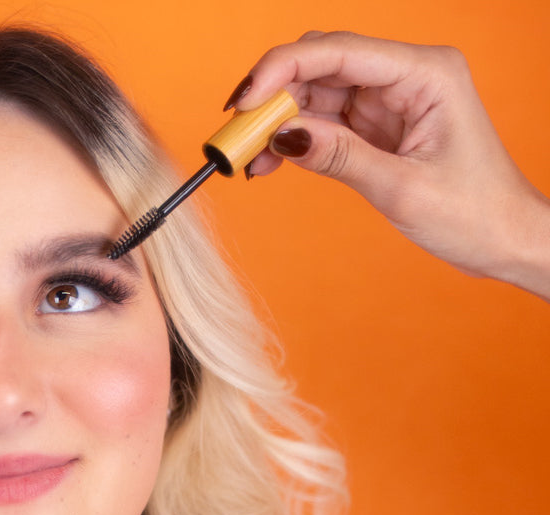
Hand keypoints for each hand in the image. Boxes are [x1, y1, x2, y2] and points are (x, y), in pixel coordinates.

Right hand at [231, 31, 549, 298]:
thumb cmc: (474, 211)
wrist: (504, 239)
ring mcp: (389, 100)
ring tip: (246, 158)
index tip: (244, 101)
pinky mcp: (376, 126)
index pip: (339, 50)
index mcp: (425, 73)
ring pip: (315, 93)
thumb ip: (340, 157)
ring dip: (276, 122)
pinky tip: (269, 162)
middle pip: (321, 65)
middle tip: (235, 135)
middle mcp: (405, 76)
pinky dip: (292, 140)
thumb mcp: (401, 188)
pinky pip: (322, 122)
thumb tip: (284, 136)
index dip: (283, 69)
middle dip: (272, 95)